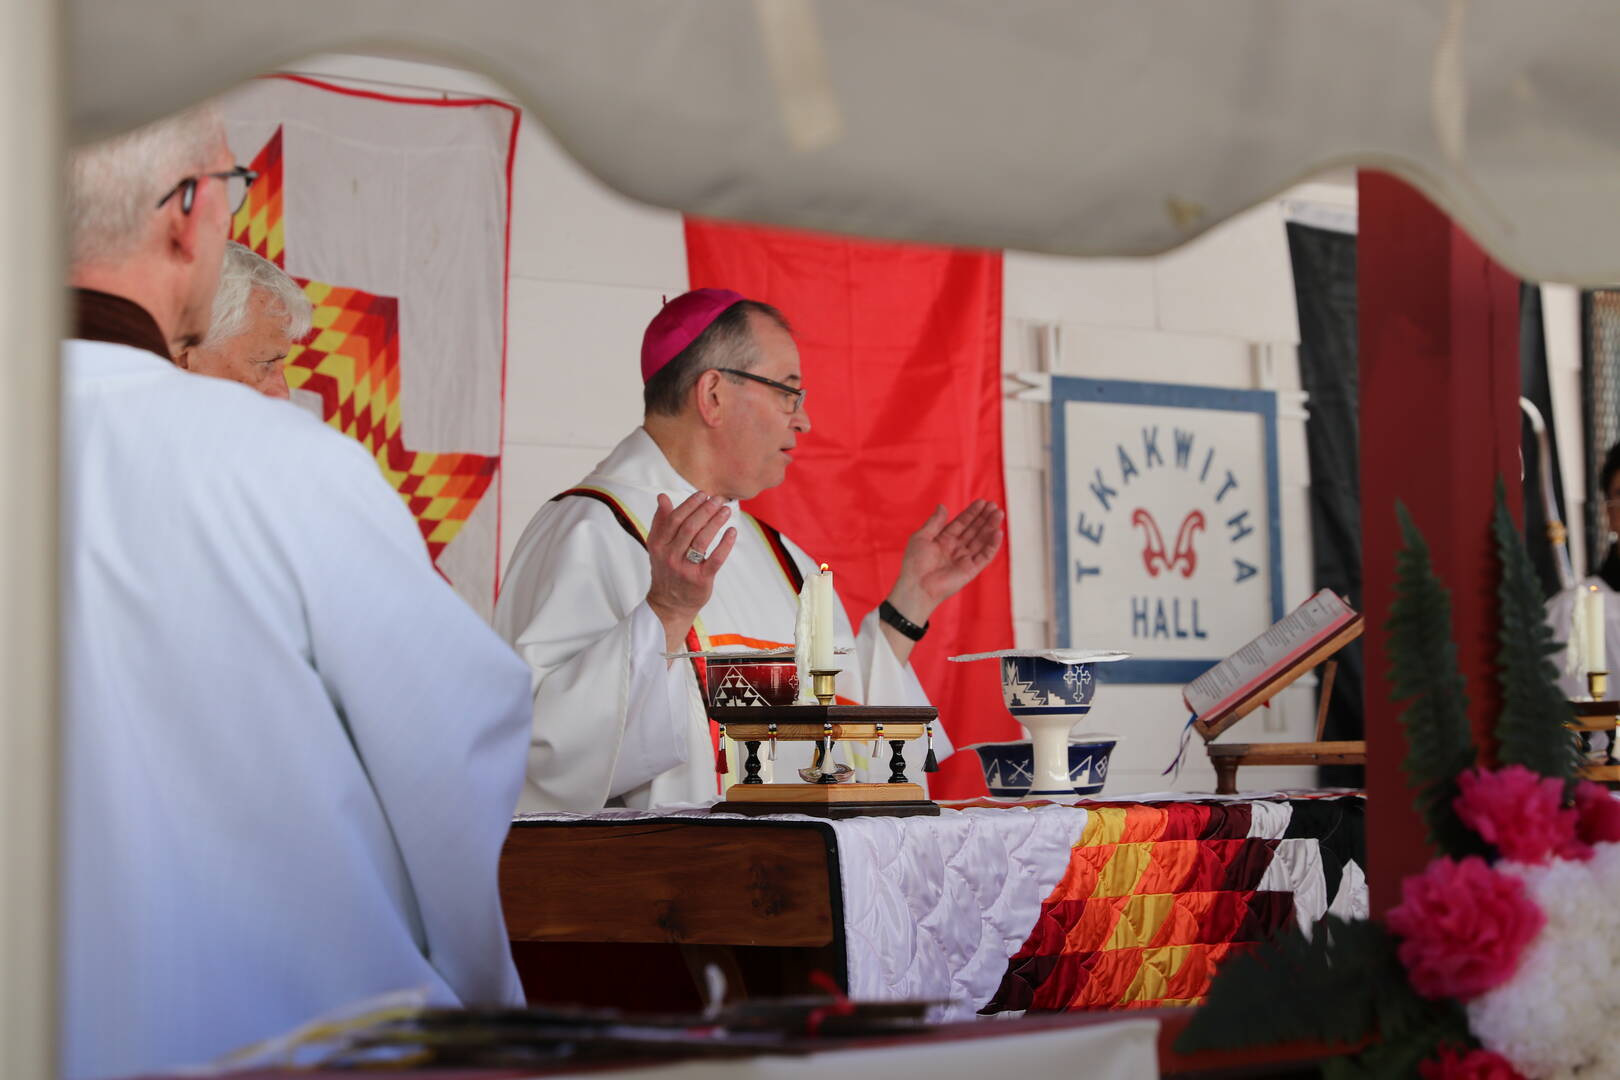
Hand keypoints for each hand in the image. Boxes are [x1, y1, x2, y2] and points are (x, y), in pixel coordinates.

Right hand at [645, 492, 737, 653]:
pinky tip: (732, 532)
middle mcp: (670, 556)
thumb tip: (662, 497)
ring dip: (716, 522)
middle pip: (690, 527)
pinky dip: (725, 544)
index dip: (690, 504)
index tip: (703, 495)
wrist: (670, 604)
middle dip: (706, 510)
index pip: (675, 518)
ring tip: (727, 511)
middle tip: (719, 499)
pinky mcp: (701, 580)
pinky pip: (716, 559)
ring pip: (702, 540)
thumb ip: (661, 521)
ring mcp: (685, 568)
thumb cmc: (667, 569)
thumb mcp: (658, 546)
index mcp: (658, 544)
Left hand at [887, 500, 1004, 625]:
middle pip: (974, 530)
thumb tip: (942, 506)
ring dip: (991, 527)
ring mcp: (965, 559)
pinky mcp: (971, 570)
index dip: (972, 513)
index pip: (962, 523)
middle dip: (984, 518)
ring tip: (999, 514)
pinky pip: (985, 556)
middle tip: (994, 505)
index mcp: (944, 540)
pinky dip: (992, 545)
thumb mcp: (922, 537)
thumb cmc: (915, 563)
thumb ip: (934, 522)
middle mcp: (956, 549)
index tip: (982, 502)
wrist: (917, 586)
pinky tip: (998, 533)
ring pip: (981, 540)